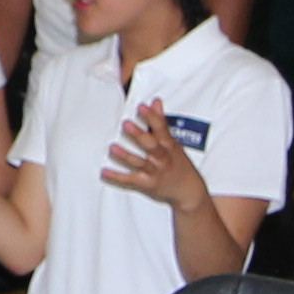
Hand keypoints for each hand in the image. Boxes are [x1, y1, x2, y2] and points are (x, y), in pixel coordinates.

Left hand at [100, 98, 213, 214]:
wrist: (188, 191)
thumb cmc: (179, 164)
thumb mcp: (173, 142)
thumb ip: (161, 122)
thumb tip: (155, 102)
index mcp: (168, 145)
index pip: (161, 128)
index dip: (152, 117)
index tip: (142, 107)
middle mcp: (162, 158)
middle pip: (151, 145)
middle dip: (139, 135)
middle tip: (126, 124)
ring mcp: (154, 172)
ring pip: (139, 162)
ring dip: (125, 155)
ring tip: (112, 147)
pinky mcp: (146, 184)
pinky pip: (129, 180)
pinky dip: (116, 177)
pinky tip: (104, 172)